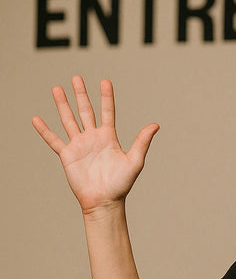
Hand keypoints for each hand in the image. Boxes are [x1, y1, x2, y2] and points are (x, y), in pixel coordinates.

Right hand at [32, 76, 158, 215]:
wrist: (104, 200)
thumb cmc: (122, 184)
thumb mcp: (135, 161)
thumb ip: (142, 142)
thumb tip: (156, 125)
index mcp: (109, 137)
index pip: (107, 112)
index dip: (106, 97)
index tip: (105, 81)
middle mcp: (93, 138)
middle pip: (85, 111)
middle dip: (81, 94)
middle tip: (76, 77)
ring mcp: (79, 145)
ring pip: (69, 120)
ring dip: (62, 105)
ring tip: (56, 88)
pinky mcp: (67, 155)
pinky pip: (53, 140)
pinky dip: (45, 130)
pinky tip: (37, 119)